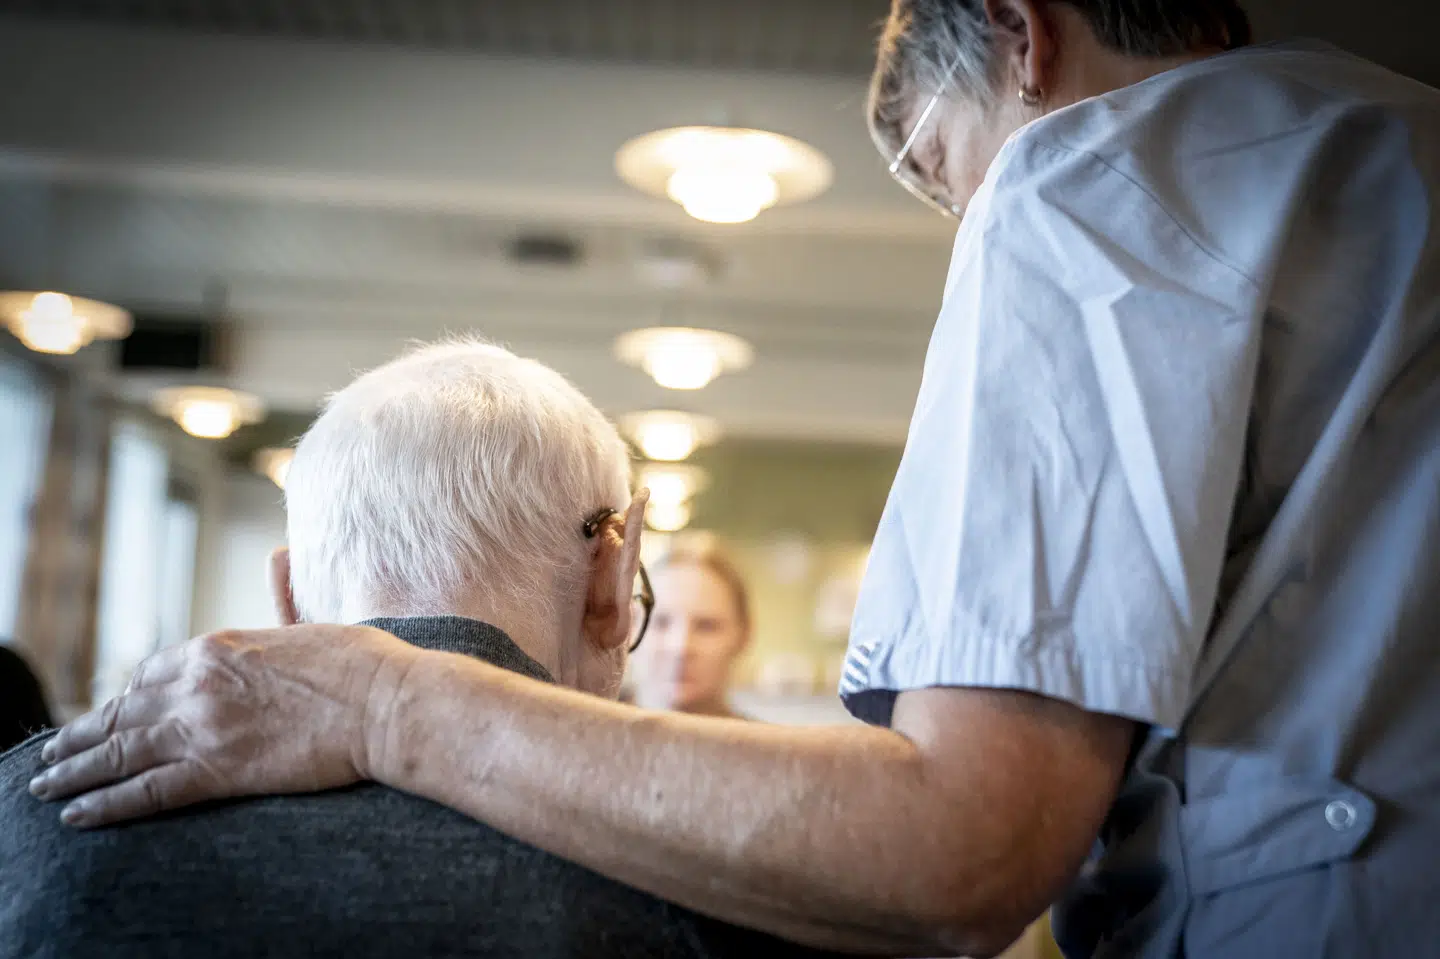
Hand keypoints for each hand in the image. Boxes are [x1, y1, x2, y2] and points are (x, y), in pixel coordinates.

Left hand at [28, 623, 418, 827]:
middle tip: (51, 755)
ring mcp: (204, 727)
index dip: (126, 699)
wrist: (388, 703)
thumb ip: (283, 598)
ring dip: (74, 772)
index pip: (151, 674)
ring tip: (45, 786)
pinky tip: (77, 814)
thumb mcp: (313, 620)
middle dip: (81, 736)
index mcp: (219, 645)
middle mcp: (198, 683)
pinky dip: (106, 804)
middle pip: (122, 712)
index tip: (111, 715)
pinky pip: (145, 791)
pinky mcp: (218, 770)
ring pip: (119, 752)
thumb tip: (281, 556)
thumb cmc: (364, 664)